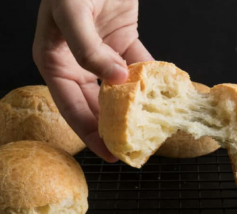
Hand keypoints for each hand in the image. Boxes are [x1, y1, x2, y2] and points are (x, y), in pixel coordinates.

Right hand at [33, 0, 152, 161]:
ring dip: (131, 107)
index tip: (109, 153)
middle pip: (94, 104)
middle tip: (130, 147)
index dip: (89, 133)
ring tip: (147, 127)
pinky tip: (159, 93)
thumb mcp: (71, 13)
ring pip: (116, 89)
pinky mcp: (122, 42)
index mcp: (55, 62)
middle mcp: (77, 62)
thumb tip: (113, 80)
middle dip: (112, 127)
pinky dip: (147, 78)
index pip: (71, 107)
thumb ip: (87, 50)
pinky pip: (136, 65)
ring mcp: (101, 54)